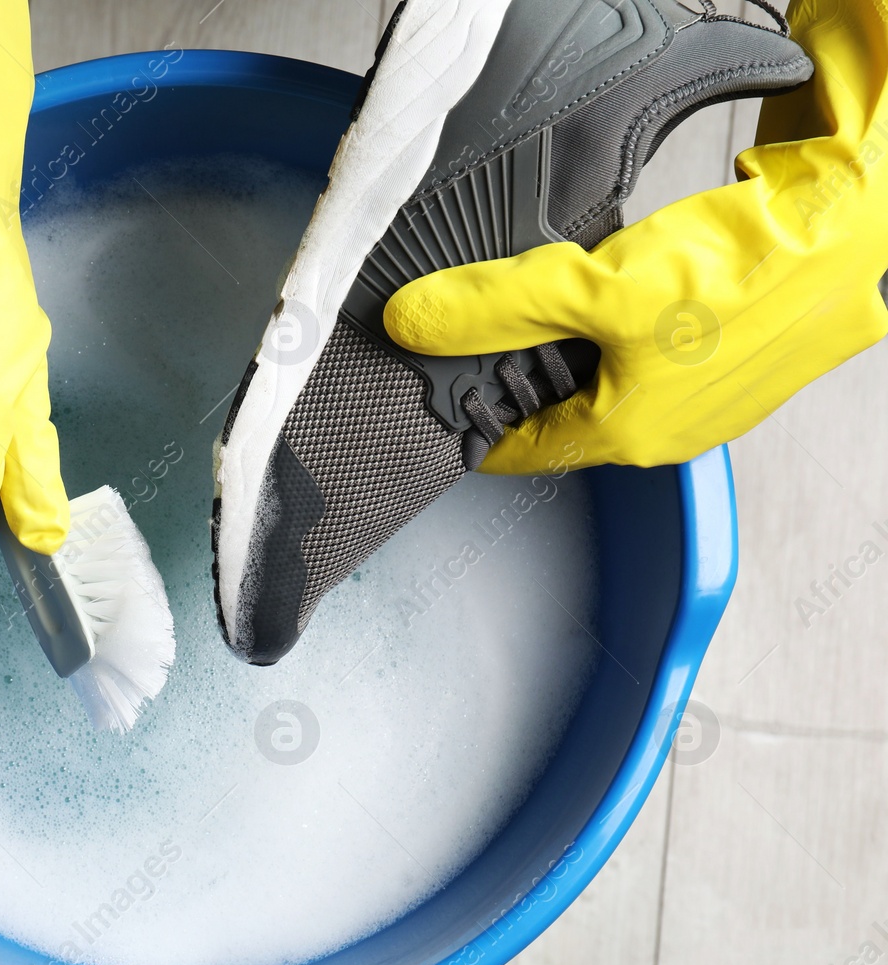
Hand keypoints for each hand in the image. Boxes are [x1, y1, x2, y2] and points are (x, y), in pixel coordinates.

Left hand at [383, 0, 887, 474]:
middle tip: (467, 331)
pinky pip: (648, 351)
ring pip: (603, 380)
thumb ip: (493, 307)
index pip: (514, 452)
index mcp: (624, 436)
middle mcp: (666, 431)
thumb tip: (412, 324)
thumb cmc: (742, 269)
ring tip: (535, 299)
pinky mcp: (731, 355)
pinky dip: (616, 326)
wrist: (854, 222)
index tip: (428, 390)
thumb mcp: (591, 288)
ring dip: (565, 347)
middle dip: (511, 378)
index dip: (464, 418)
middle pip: (556, 414)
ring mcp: (704, 398)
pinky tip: (614, 283)